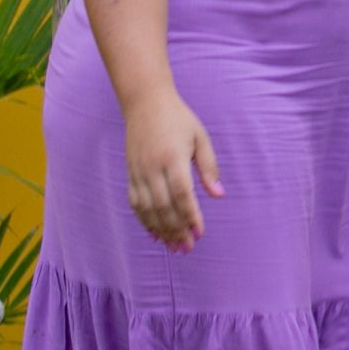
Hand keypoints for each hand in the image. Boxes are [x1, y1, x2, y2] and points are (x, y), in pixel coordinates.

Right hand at [123, 90, 224, 251]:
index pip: (182, 194)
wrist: (145, 102)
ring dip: (161, 231)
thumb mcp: (200, 137)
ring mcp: (138, 171)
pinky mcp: (130, 173)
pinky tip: (155, 234)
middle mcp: (153, 167)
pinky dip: (144, 220)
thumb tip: (218, 196)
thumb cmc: (178, 119)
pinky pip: (135, 202)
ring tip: (174, 247)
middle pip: (164, 206)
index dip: (191, 216)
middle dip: (176, 230)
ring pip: (147, 209)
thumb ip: (209, 167)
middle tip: (188, 247)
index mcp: (173, 157)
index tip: (200, 233)